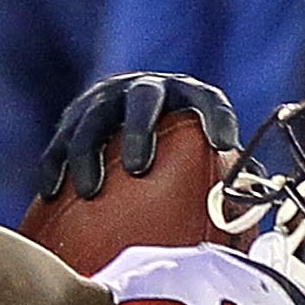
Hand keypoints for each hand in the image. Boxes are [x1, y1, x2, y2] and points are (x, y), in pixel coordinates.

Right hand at [37, 72, 242, 202]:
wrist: (118, 122)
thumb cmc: (174, 155)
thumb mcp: (198, 161)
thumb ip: (222, 179)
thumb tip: (252, 215)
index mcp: (184, 94)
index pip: (206, 99)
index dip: (216, 116)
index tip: (224, 144)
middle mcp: (143, 89)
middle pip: (142, 101)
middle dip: (139, 131)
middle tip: (139, 168)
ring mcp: (104, 100)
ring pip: (93, 120)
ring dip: (89, 154)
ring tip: (91, 191)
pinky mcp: (71, 118)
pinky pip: (60, 143)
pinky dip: (55, 167)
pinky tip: (51, 195)